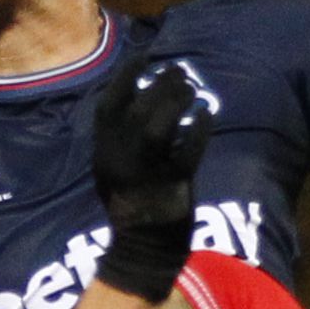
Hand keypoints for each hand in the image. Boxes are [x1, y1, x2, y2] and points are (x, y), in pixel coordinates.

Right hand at [90, 56, 217, 296]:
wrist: (142, 249)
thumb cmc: (132, 205)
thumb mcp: (111, 170)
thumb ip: (119, 138)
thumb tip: (138, 97)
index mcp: (103, 153)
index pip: (109, 105)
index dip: (126, 77)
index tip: (144, 58)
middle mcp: (120, 159)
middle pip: (138, 109)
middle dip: (160, 84)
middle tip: (178, 72)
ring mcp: (145, 172)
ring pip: (159, 126)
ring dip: (176, 102)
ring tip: (190, 90)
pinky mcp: (172, 184)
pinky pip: (188, 149)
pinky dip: (199, 129)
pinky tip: (206, 115)